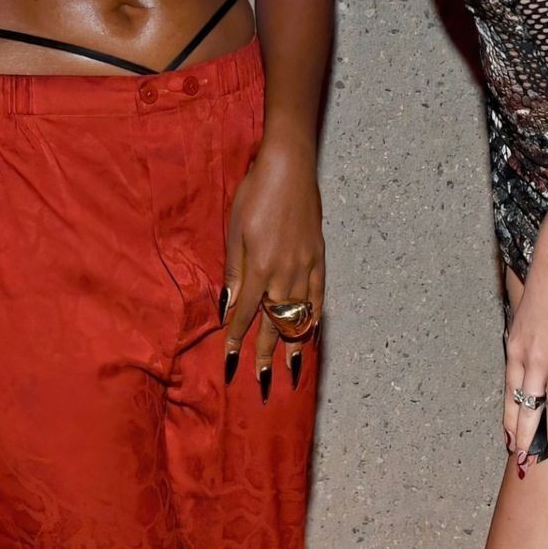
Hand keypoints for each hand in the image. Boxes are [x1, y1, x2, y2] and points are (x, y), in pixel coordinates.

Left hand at [221, 135, 324, 400]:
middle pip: (273, 322)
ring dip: (292, 345)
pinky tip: (310, 334)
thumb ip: (233, 270)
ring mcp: (306, 267)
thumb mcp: (234, 229)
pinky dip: (314, 319)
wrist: (289, 167)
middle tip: (261, 381)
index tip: (231, 362)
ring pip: (299, 315)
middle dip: (265, 353)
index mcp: (259, 267)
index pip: (245, 313)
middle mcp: (284, 273)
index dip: (237, 339)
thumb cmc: (254, 193)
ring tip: (291, 371)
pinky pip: (319, 297)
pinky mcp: (319, 258)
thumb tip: (228, 305)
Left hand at [504, 248, 547, 472]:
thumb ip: (523, 343)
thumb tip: (522, 357)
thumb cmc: (542, 289)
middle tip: (526, 468)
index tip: (511, 444)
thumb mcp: (522, 319)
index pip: (510, 397)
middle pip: (528, 409)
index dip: (511, 422)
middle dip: (527, 441)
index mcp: (516, 353)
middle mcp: (533, 361)